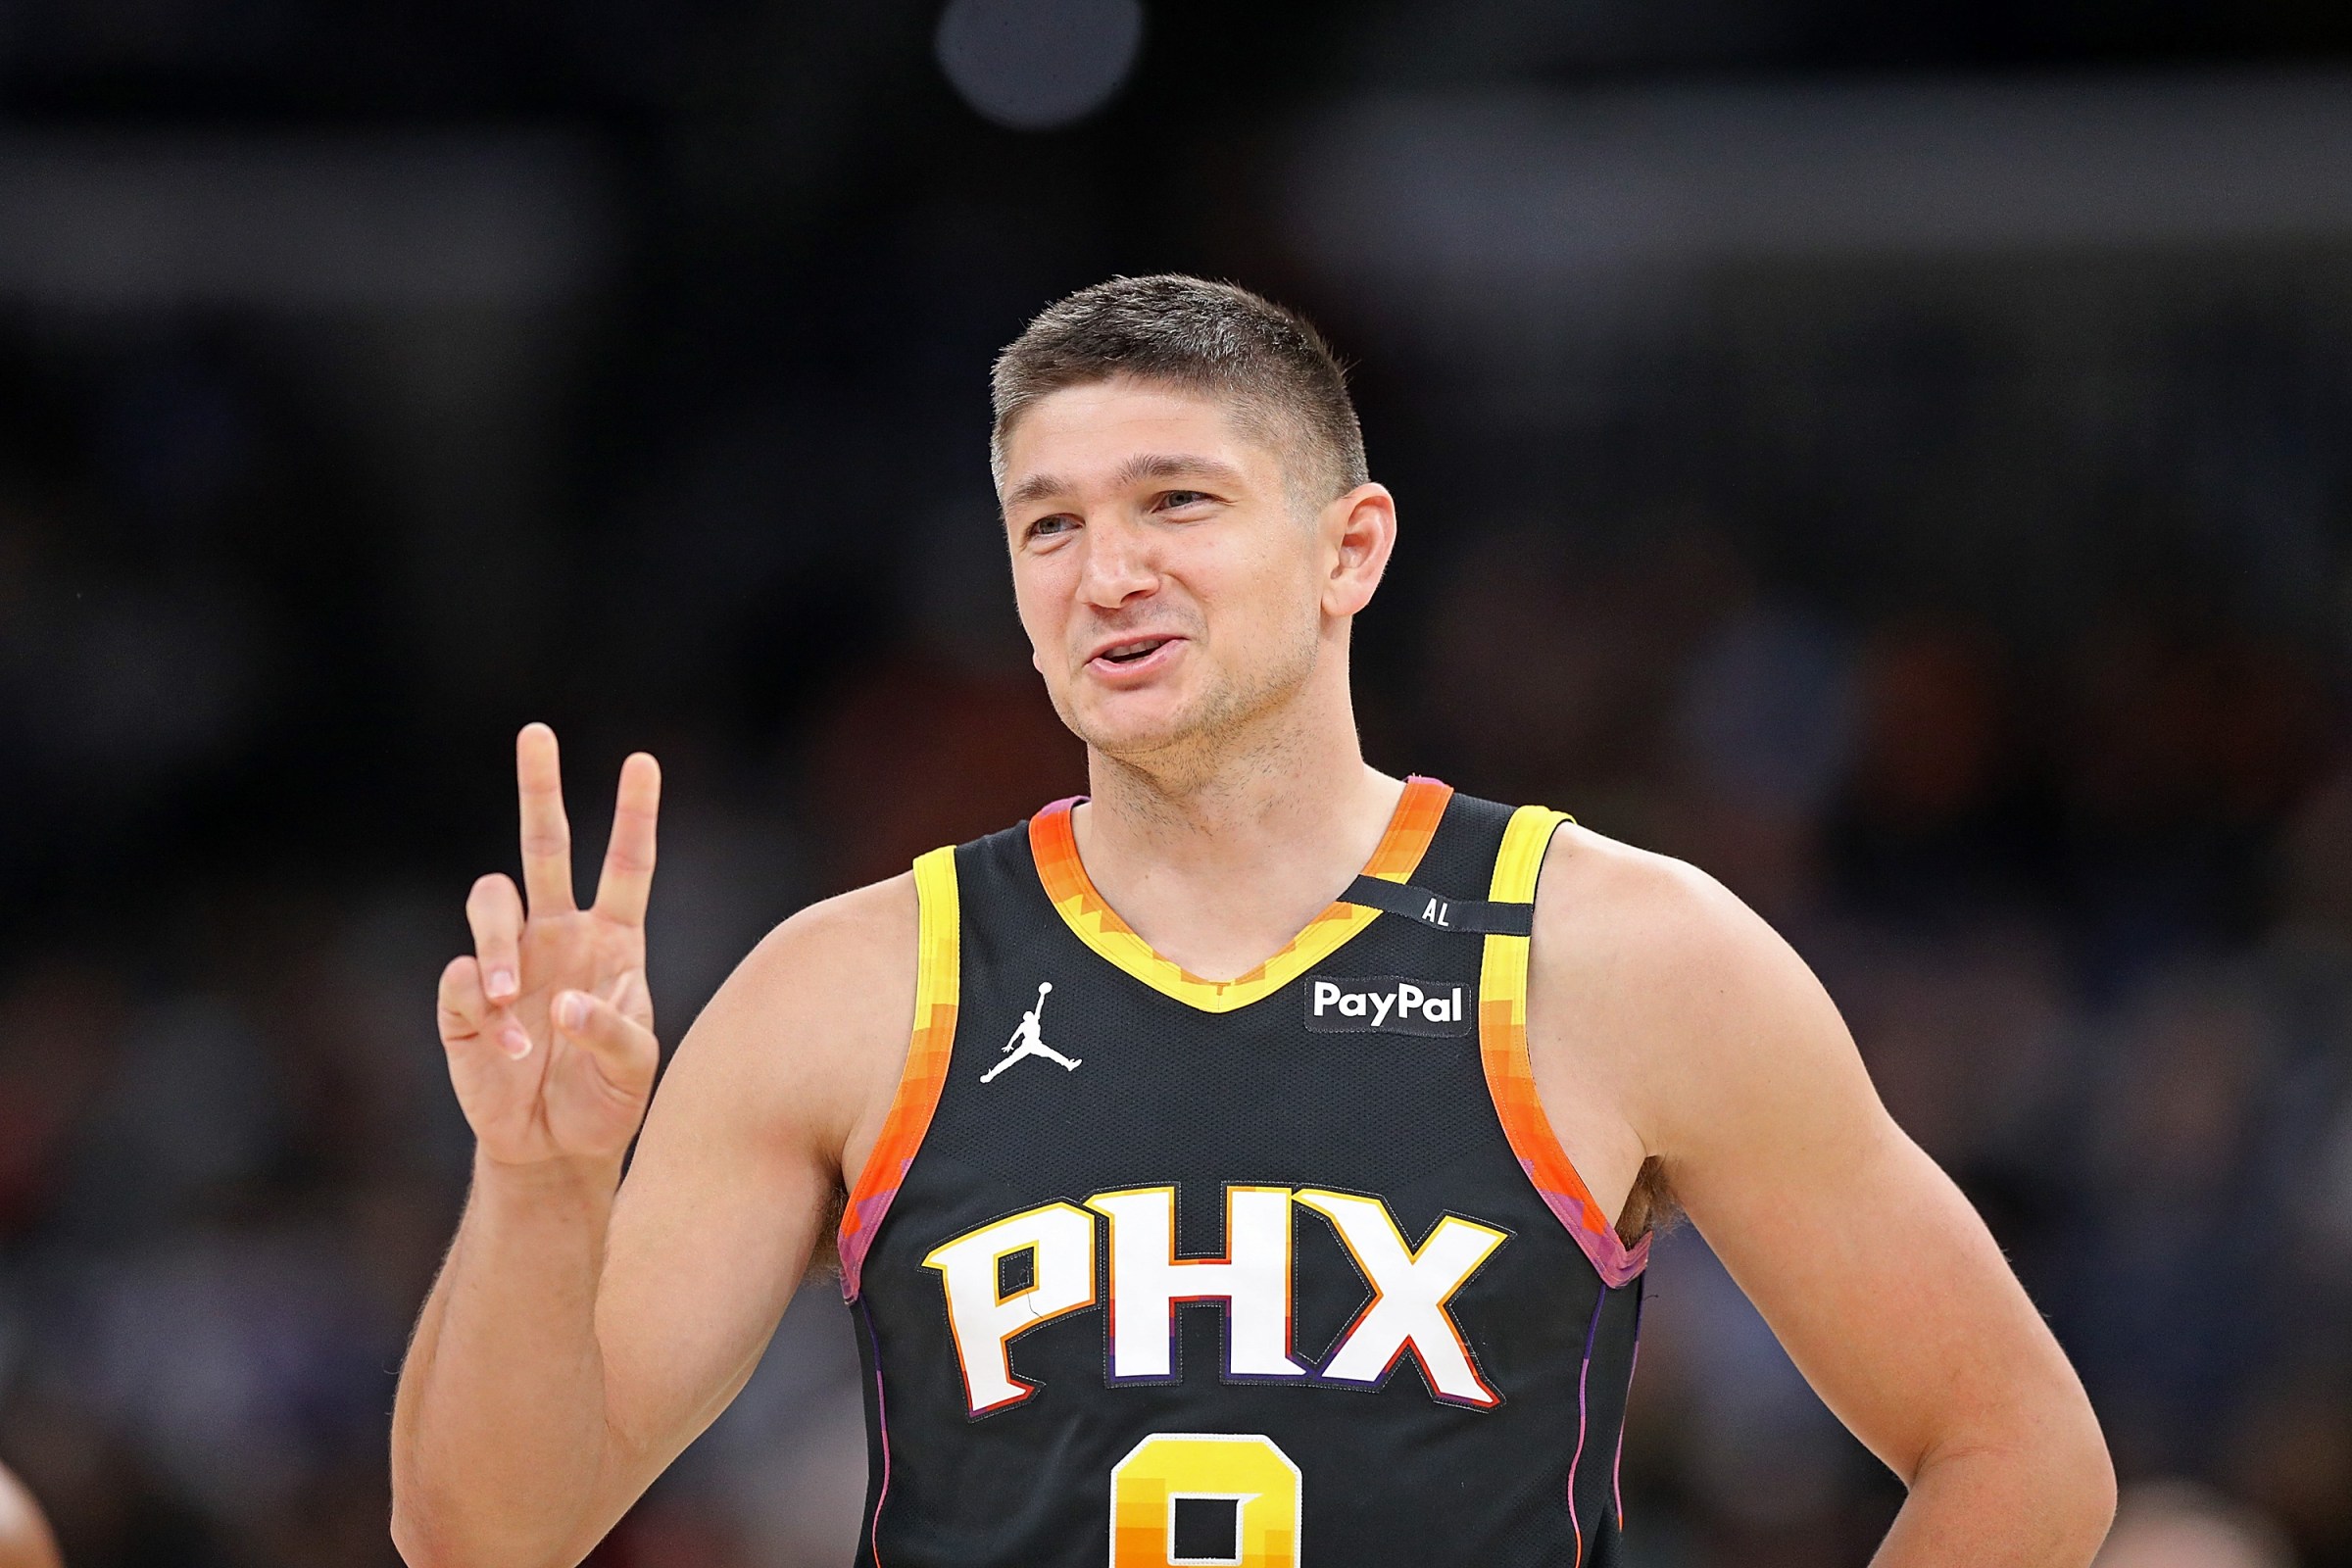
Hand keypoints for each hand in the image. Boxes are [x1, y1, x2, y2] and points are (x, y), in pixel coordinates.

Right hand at [437, 723, 662, 1168]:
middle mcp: (558, 937)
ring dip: (496, 944)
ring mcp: (509, 963)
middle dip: (541, 789)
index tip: (641, 761)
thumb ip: (615, 1030)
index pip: (626, 867)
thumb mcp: (635, 1069)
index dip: (634, 816)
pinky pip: (460, 977)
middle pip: (544, 847)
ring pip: (489, 901)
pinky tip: (507, 1048)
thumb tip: (567, 1002)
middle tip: (538, 732)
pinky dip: (480, 1008)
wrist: (556, 1151)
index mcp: (613, 942)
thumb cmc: (607, 1100)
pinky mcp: (464, 1003)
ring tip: (508, 998)